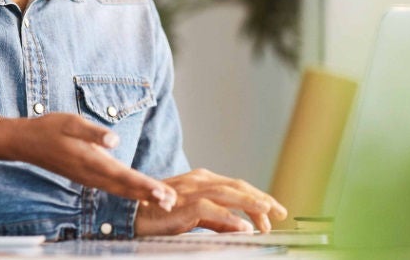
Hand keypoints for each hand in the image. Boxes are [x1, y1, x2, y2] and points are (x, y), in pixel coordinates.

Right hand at [0, 114, 176, 211]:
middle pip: (125, 188)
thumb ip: (93, 131)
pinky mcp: (86, 177)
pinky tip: (139, 194)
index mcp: (89, 160)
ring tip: (162, 201)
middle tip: (171, 202)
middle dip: (149, 195)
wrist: (25, 142)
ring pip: (119, 190)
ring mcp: (88, 178)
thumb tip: (114, 140)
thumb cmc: (49, 128)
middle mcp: (90, 174)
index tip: (161, 192)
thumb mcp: (70, 122)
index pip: (122, 175)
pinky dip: (128, 192)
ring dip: (141, 196)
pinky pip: (112, 188)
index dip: (143, 184)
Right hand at [132, 168, 287, 234]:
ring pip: (228, 193)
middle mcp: (198, 181)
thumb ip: (217, 220)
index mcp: (202, 181)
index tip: (273, 211)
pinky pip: (211, 210)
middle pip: (237, 186)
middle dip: (261, 199)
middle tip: (280, 212)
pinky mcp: (183, 205)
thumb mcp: (194, 215)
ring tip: (269, 213)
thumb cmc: (159, 214)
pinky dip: (229, 218)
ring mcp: (191, 191)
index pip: (237, 186)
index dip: (257, 197)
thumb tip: (243, 226)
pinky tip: (244, 227)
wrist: (130, 215)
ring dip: (251, 203)